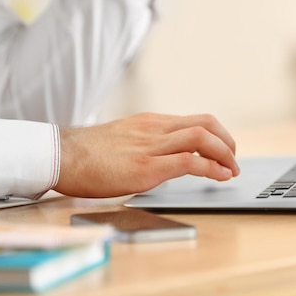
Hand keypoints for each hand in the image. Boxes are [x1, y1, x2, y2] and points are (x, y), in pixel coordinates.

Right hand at [54, 113, 238, 197]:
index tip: (225, 148)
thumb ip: (147, 143)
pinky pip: (188, 162)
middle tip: (234, 159)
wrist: (61, 155)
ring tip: (232, 169)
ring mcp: (151, 146)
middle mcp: (155, 129)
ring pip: (201, 138)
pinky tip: (219, 176)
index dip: (217, 134)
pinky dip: (211, 168)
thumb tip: (164, 157)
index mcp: (151, 122)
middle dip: (227, 141)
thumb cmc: (88, 152)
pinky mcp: (146, 168)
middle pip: (205, 124)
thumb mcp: (124, 138)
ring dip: (225, 154)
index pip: (195, 120)